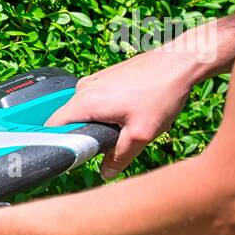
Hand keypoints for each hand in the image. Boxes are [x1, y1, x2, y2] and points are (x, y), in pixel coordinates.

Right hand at [46, 48, 195, 178]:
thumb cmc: (163, 92)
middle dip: (84, 134)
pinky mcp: (107, 76)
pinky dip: (106, 110)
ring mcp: (95, 80)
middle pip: (69, 120)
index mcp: (85, 101)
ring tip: (124, 125)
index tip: (74, 155)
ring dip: (98, 122)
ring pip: (84, 110)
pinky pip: (96, 100)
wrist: (181, 61)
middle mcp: (85, 88)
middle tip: (109, 143)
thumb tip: (106, 173)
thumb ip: (120, 157)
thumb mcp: (142, 134)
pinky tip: (130, 112)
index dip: (59, 144)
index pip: (53, 126)